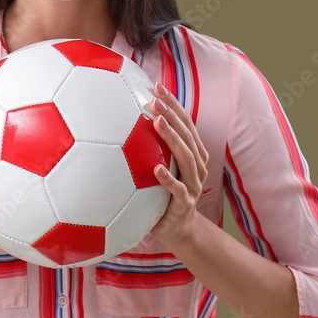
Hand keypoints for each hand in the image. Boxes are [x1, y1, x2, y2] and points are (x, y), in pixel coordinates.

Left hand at [148, 82, 208, 245]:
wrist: (177, 231)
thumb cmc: (163, 195)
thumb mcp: (159, 168)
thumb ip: (150, 148)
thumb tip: (121, 120)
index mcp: (193, 154)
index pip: (186, 123)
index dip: (174, 105)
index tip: (157, 86)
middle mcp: (197, 167)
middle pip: (188, 136)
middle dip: (173, 115)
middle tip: (155, 100)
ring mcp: (193, 185)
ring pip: (187, 158)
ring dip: (172, 139)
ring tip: (157, 122)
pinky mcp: (185, 204)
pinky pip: (177, 190)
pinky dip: (168, 179)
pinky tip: (156, 169)